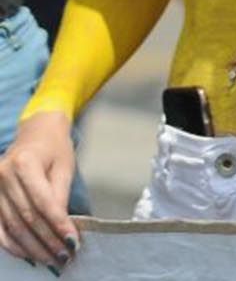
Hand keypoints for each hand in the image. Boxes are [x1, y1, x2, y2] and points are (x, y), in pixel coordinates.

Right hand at [0, 112, 78, 270]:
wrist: (35, 133)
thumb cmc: (54, 149)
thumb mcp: (64, 167)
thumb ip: (60, 196)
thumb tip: (61, 226)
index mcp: (25, 162)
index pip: (42, 201)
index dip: (57, 224)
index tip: (72, 241)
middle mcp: (3, 175)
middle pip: (26, 216)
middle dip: (46, 239)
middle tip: (64, 256)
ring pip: (12, 225)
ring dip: (31, 246)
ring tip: (50, 259)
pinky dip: (12, 244)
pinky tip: (27, 254)